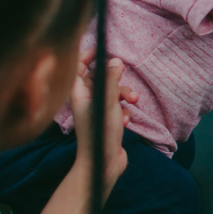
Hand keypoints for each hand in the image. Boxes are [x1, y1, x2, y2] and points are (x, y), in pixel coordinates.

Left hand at [71, 49, 137, 202]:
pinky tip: (126, 121)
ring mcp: (97, 114)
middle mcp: (86, 102)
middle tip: (125, 73)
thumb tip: (116, 60)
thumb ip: (111, 80)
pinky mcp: (107, 124)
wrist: (103, 164)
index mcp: (79, 95)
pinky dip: (124, 111)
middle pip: (99, 80)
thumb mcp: (108, 102)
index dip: (87, 56)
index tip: (102, 49)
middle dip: (116, 78)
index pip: (77, 69)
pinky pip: (118, 109)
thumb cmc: (101, 132)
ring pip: (112, 94)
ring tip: (134, 101)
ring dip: (125, 94)